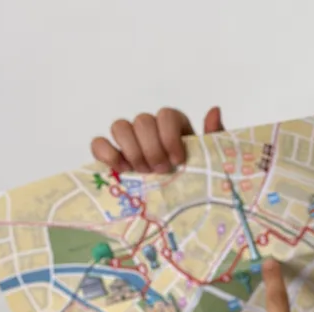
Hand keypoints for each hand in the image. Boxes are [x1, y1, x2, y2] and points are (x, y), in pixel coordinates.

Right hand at [90, 106, 224, 173]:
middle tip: (162, 170)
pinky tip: (121, 169)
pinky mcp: (111, 154)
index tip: (178, 160)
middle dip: (152, 148)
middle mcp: (150, 127)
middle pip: (142, 120)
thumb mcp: (211, 157)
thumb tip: (214, 109)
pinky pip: (98, 143)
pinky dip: (106, 153)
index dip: (169, 136)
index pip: (166, 114)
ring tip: (144, 172)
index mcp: (174, 124)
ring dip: (132, 151)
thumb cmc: (197, 174)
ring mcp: (129, 139)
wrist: (181, 198)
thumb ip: (215, 134)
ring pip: (119, 126)